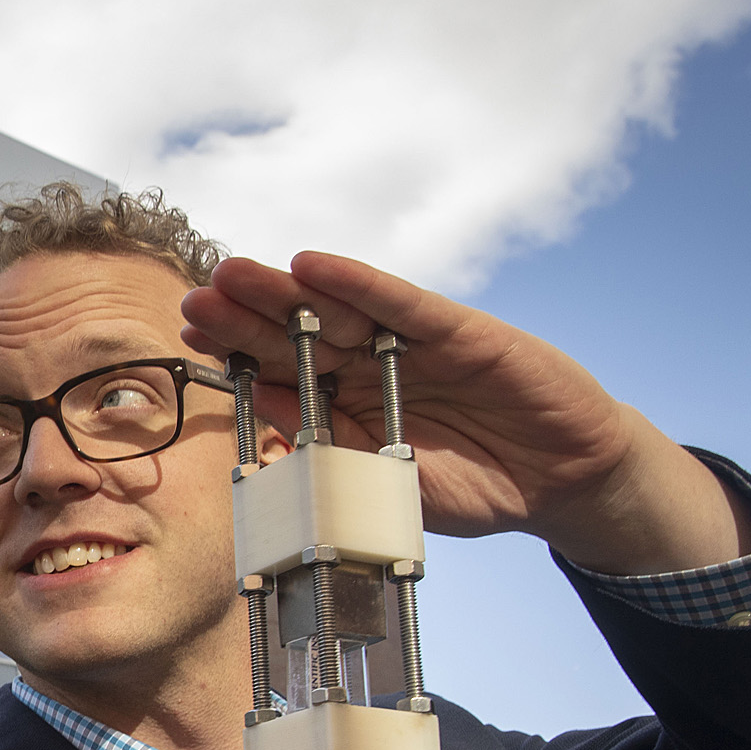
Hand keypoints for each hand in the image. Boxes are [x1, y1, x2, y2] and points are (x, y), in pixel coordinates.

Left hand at [179, 251, 750, 574]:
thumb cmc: (475, 485)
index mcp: (349, 407)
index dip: (236, 354)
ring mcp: (412, 345)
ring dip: (284, 291)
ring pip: (337, 311)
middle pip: (297, 334)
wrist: (561, 483)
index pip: (282, 374)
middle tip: (196, 298)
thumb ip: (337, 458)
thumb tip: (268, 432)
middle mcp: (372, 366)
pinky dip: (357, 284)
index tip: (189, 338)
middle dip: (245, 315)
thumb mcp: (389, 484)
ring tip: (233, 273)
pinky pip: (399, 303)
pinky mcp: (458, 331)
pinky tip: (313, 265)